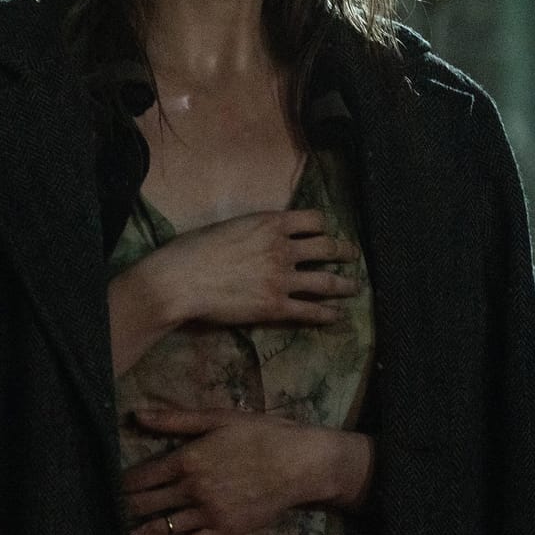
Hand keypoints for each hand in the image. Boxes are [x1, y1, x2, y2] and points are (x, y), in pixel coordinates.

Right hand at [108, 209, 359, 372]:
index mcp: (270, 223)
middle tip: (352, 255)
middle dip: (344, 251)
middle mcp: (283, 248)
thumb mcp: (229, 226)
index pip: (314, 219)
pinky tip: (336, 315)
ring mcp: (282, 279)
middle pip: (327, 247)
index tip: (325, 232)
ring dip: (345, 284)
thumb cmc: (193, 250)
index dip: (324, 226)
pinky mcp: (276, 307)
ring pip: (327, 280)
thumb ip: (253, 230)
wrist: (180, 280)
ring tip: (354, 287)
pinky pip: (311, 310)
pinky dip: (329, 313)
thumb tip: (260, 236)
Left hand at [120, 407, 372, 534]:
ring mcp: (207, 515)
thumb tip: (136, 414)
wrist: (303, 464)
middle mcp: (193, 489)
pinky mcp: (222, 533)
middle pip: (144, 505)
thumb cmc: (261, 434)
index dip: (117, 485)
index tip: (97, 488)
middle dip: (117, 512)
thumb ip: (174, 418)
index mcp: (188, 458)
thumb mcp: (218, 418)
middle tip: (91, 519)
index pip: (140, 476)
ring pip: (159, 531)